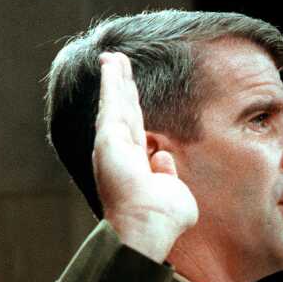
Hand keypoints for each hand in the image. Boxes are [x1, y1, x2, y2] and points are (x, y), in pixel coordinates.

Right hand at [92, 52, 198, 261]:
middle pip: (122, 111)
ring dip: (114, 78)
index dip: (133, 108)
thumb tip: (162, 156)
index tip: (131, 90)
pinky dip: (110, 82)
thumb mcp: (174, 192)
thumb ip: (167, 175)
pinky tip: (111, 63)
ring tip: (112, 57)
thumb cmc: (163, 218)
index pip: (135, 129)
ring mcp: (112, 145)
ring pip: (115, 102)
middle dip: (120, 86)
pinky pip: (111, 102)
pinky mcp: (108, 137)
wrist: (149, 225)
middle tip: (117, 62)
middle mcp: (120, 153)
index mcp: (134, 165)